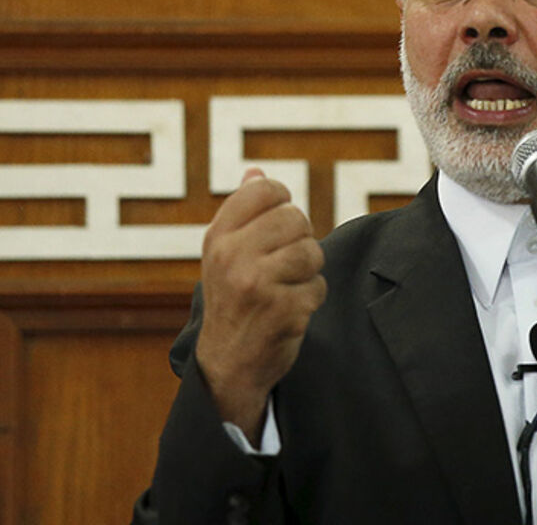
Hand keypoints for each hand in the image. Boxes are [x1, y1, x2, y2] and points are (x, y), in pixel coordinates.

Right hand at [194, 167, 326, 443]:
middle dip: (299, 240)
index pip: (265, 190)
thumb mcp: (226, 255)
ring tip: (287, 286)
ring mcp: (257, 284)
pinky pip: (318, 287)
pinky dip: (311, 299)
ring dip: (308, 271)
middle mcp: (233, 256)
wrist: (227, 365)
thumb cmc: (233, 301)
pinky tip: (290, 310)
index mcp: (218, 237)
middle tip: (285, 262)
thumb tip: (256, 173)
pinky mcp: (283, 310)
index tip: (278, 225)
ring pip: (312, 252)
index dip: (282, 203)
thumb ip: (242, 213)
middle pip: (296, 219)